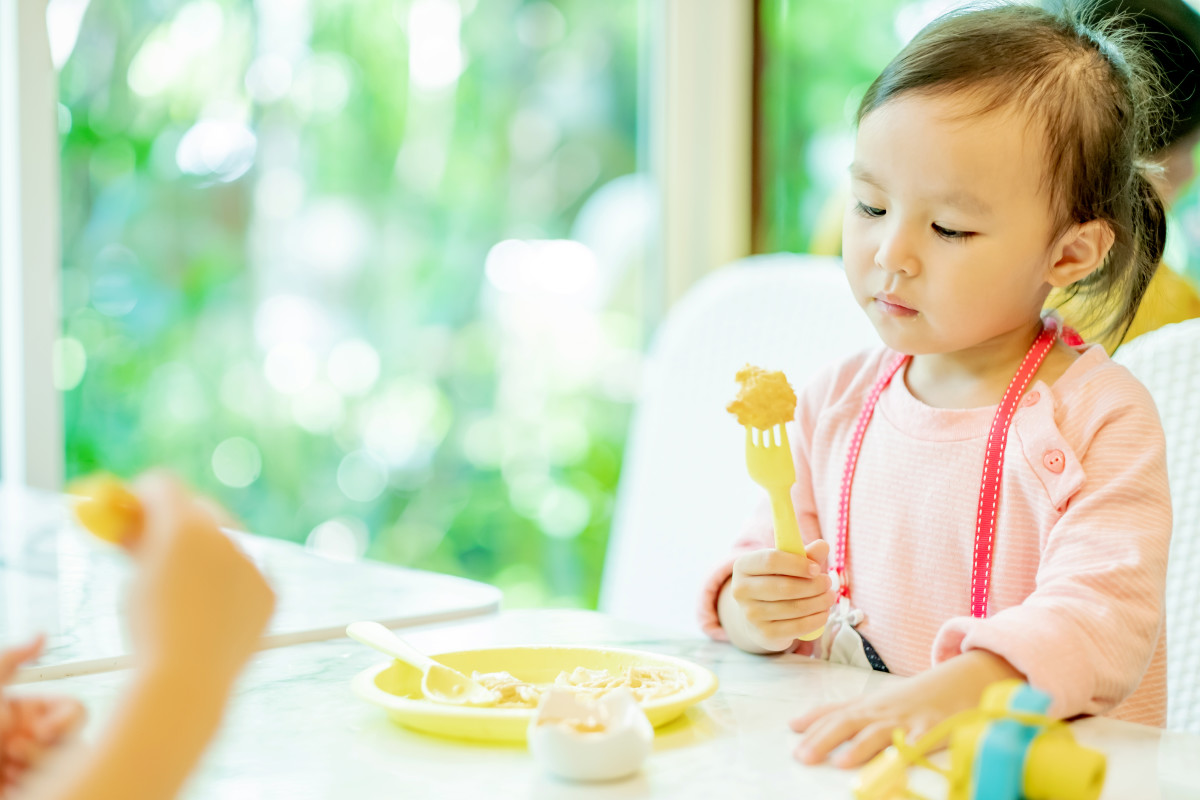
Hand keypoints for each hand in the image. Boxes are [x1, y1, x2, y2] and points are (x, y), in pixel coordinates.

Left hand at [0, 637, 85, 791]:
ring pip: (65, 769)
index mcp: (29, 714)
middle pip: (76, 742)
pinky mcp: (26, 789)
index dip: (66, 721)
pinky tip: (6, 786)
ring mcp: (29, 768)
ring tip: (6, 774)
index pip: (76, 710)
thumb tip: (41, 634)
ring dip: (37, 774)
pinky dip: (30, 789)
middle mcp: (32, 739)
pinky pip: (49, 787)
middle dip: (46, 753)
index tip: (41, 730)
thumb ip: (11, 659)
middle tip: (13, 754)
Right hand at [127, 472, 275, 688]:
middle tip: (163, 540)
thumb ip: (138, 543)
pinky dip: (231, 583)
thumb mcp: (135, 580)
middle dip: (181, 519)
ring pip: (227, 542)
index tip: (135, 510)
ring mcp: (253, 559)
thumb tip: (133, 523)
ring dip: (207, 553)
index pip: (164, 485)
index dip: (145, 495)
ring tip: (186, 602)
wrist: (187, 679)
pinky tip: (215, 618)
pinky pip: (247, 573)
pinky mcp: (271, 587)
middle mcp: (223, 533)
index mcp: (181, 526)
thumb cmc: (149, 630)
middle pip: (200, 507)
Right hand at [729, 539, 834, 651]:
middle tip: (828, 583)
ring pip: (794, 607)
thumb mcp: (787, 564)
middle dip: (814, 585)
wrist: (758, 616)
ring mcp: (751, 614)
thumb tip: (822, 545)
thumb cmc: (775, 581)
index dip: (797, 564)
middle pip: (785, 586)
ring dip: (819, 602)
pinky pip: (797, 626)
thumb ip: (805, 554)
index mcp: (743, 565)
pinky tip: (824, 613)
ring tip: (830, 597)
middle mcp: (741, 590)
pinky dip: (816, 619)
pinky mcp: (764, 634)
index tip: (816, 568)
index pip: (771, 560)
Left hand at [789, 649, 1022, 767]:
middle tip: (801, 756)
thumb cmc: (918, 697)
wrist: (964, 680)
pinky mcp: (933, 730)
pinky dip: (906, 752)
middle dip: (823, 739)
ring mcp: (907, 719)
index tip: (791, 728)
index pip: (836, 709)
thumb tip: (803, 723)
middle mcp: (883, 710)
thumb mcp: (881, 702)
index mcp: (870, 704)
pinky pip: (919, 743)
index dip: (813, 718)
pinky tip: (895, 762)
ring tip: (840, 762)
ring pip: (879, 733)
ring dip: (859, 747)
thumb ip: (848, 713)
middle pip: (848, 722)